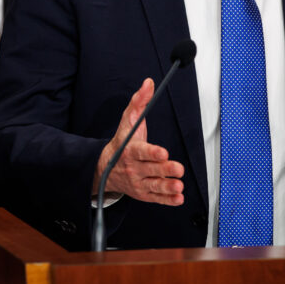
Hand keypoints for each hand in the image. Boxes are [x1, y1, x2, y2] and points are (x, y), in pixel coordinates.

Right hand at [92, 78, 184, 205]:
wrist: (106, 168)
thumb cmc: (122, 141)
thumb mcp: (128, 121)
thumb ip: (139, 102)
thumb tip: (148, 83)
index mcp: (130, 150)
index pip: (141, 151)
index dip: (152, 152)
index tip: (163, 152)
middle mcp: (134, 168)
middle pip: (150, 169)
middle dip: (164, 170)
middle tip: (178, 169)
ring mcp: (139, 182)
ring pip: (154, 186)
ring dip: (167, 188)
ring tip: (178, 186)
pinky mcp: (144, 194)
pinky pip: (156, 198)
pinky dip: (167, 200)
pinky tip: (178, 199)